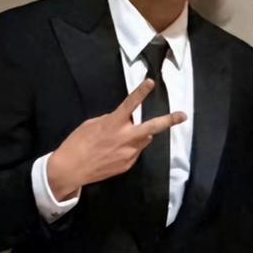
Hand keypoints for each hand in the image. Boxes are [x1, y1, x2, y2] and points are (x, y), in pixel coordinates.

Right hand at [47, 79, 185, 200]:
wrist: (70, 170)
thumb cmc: (78, 143)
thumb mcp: (93, 124)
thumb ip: (113, 120)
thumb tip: (126, 121)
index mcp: (113, 124)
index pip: (130, 104)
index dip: (141, 92)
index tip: (150, 82)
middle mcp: (125, 138)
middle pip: (152, 128)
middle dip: (169, 121)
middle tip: (183, 115)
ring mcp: (129, 153)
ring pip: (143, 139)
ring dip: (139, 135)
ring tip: (120, 139)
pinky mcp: (128, 164)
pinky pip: (134, 151)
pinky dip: (130, 147)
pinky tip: (114, 151)